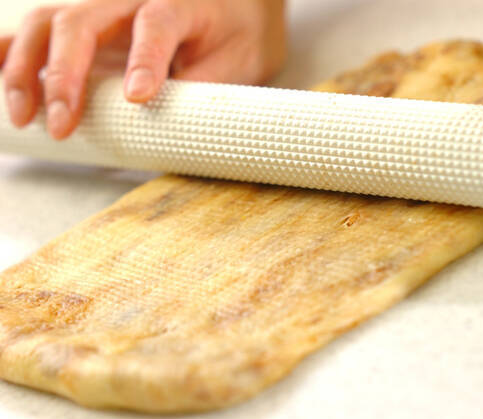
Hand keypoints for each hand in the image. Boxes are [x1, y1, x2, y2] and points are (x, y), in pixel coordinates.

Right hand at [0, 0, 285, 139]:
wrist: (233, 5)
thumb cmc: (236, 35)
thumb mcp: (240, 62)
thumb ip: (207, 86)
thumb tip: (170, 122)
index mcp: (179, 4)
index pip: (156, 24)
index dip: (145, 60)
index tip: (138, 98)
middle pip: (82, 20)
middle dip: (65, 74)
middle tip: (61, 125)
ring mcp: (103, 10)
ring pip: (48, 22)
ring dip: (26, 68)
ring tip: (24, 116)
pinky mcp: (88, 26)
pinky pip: (39, 30)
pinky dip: (11, 52)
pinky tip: (0, 79)